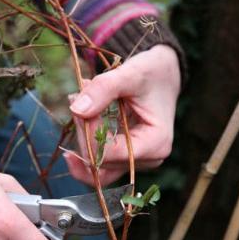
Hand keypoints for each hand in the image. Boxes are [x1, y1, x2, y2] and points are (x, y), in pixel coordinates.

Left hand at [65, 45, 180, 185]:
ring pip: (96, 166)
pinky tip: (75, 128)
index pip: (110, 152)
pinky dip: (84, 147)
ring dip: (81, 137)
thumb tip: (76, 110)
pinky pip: (98, 165)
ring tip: (78, 107)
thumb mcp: (131, 74)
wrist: (162, 75)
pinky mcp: (126, 159)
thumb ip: (104, 89)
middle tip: (75, 96)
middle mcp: (149, 160)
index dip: (89, 131)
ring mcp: (137, 162)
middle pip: (100, 161)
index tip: (79, 99)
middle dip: (83, 131)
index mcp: (156, 144)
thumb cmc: (152, 73)